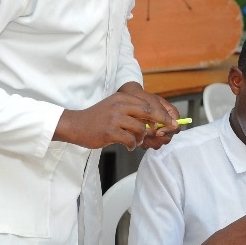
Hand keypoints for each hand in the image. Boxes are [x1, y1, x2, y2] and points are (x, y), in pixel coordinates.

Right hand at [55, 90, 169, 149]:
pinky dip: (132, 145)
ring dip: (140, 138)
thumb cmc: (96, 118)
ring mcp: (114, 119)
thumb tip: (153, 120)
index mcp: (122, 99)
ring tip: (134, 141)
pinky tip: (128, 146)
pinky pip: (130, 140)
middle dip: (161, 123)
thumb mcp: (113, 107)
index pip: (147, 104)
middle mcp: (119, 106)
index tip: (170, 122)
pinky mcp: (110, 132)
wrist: (75, 125)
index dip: (161, 114)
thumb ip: (131, 111)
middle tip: (166, 131)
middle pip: (148, 113)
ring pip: (140, 129)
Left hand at [128, 86, 181, 150]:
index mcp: (171, 115)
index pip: (176, 128)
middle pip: (168, 138)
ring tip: (141, 133)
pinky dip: (143, 142)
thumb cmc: (141, 98)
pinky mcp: (147, 137)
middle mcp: (165, 125)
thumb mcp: (153, 104)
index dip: (168, 131)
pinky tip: (138, 136)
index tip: (158, 131)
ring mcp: (156, 132)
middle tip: (147, 133)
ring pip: (158, 144)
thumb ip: (163, 115)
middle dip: (158, 137)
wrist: (128, 98)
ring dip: (150, 141)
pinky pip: (148, 145)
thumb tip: (174, 125)